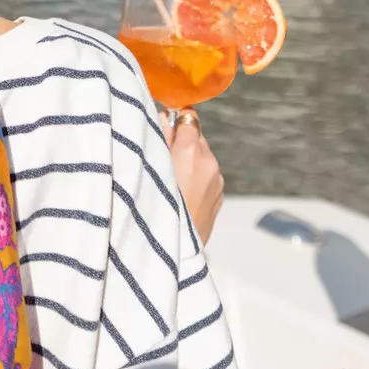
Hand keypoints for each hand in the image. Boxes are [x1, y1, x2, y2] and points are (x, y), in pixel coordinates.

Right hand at [167, 112, 224, 243]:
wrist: (173, 249)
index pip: (189, 118)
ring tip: (170, 183)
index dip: (176, 121)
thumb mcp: (150, 167)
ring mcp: (217, 182)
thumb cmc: (154, 206)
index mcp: (191, 151)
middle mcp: (209, 163)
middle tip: (162, 160)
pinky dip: (196, 180)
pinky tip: (181, 196)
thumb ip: (159, 138)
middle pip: (196, 139)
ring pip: (202, 160)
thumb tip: (165, 118)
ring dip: (189, 164)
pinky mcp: (219, 198)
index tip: (165, 127)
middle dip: (181, 145)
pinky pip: (207, 179)